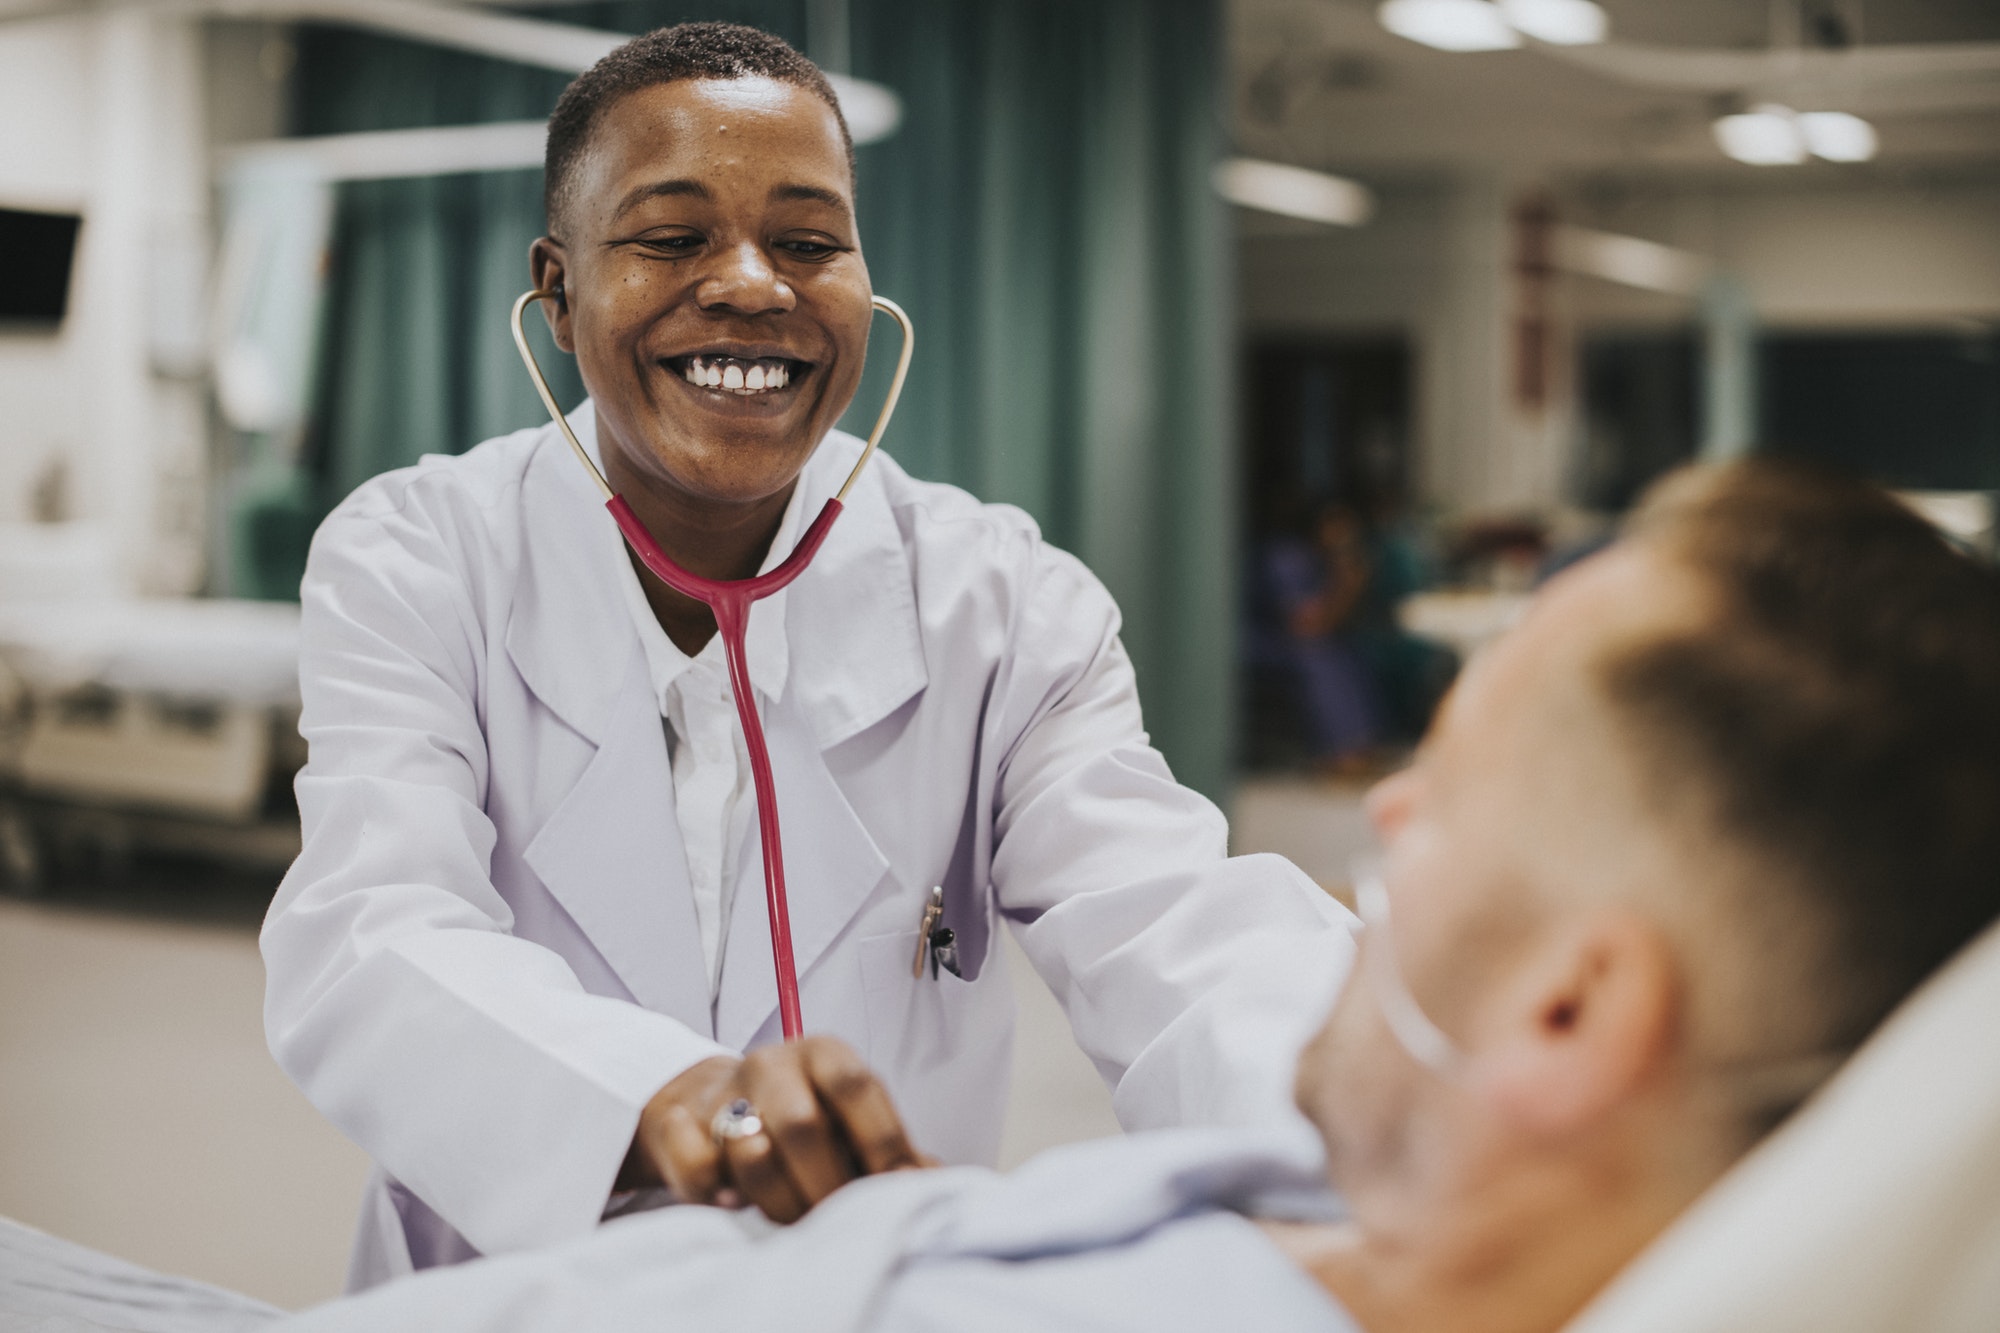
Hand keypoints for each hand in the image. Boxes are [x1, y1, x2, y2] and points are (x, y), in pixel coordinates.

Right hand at [620, 1036, 927, 1222]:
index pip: (858, 1088)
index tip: (898, 1191)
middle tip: (839, 1220)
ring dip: (779, 1200)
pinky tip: (734, 1205)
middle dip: (827, 1186)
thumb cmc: (801, 1116)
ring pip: (750, 1153)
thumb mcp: (848, 1120)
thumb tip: (936, 1182)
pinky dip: (715, 1193)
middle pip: (803, 1126)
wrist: (712, 1099)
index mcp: (824, 1054)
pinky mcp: (678, 1123)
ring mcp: (722, 1090)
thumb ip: (889, 1149)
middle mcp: (773, 1064)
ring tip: (794, 1218)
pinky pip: (696, 1166)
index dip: (883, 1144)